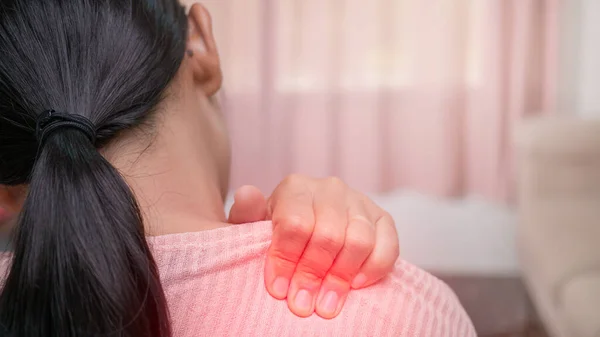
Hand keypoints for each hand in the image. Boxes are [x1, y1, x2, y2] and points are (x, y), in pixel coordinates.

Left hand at [228, 175, 398, 318]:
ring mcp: (359, 202)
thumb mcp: (254, 225)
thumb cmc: (277, 230)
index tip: (278, 290)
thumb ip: (246, 214)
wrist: (306, 225)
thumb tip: (246, 194)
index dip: (286, 260)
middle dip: (313, 275)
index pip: (294, 224)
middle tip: (302, 304)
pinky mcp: (383, 218)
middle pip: (327, 235)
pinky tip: (355, 286)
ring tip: (327, 304)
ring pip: (358, 240)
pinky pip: (387, 245)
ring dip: (342, 277)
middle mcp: (330, 189)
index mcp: (296, 188)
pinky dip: (373, 268)